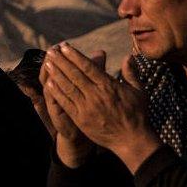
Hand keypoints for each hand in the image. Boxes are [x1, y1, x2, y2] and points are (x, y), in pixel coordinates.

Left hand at [44, 44, 160, 171]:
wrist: (131, 139)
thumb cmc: (137, 114)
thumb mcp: (139, 91)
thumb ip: (131, 73)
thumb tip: (128, 56)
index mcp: (109, 86)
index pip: (88, 67)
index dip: (75, 56)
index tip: (65, 47)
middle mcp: (96, 95)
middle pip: (75, 74)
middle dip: (62, 61)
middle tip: (51, 51)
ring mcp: (87, 107)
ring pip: (68, 87)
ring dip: (56, 74)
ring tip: (47, 63)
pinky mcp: (80, 119)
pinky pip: (66, 103)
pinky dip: (56, 92)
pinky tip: (48, 83)